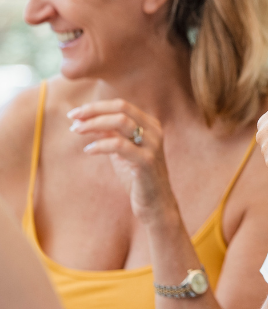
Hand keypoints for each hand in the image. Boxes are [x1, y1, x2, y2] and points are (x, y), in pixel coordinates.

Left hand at [68, 99, 176, 223]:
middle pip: (121, 108)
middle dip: (93, 110)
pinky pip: (119, 145)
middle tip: (72, 118)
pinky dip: (100, 145)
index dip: (96, 106)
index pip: (121, 105)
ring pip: (121, 122)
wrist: (155, 204)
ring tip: (76, 130)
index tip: (75, 113)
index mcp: (150, 125)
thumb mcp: (121, 151)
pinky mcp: (147, 161)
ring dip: (94, 124)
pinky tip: (88, 150)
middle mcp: (154, 131)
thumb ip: (109, 134)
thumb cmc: (137, 177)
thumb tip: (85, 119)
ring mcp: (153, 145)